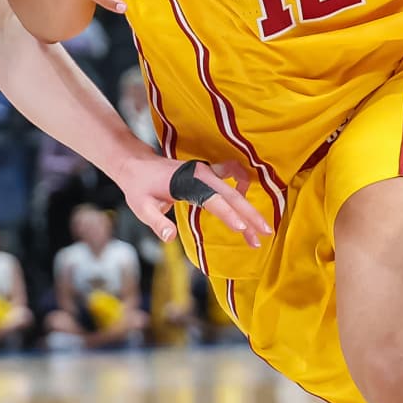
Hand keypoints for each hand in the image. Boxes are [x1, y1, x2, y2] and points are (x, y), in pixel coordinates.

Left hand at [112, 151, 269, 247]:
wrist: (137, 165)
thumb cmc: (139, 188)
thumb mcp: (142, 208)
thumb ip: (157, 223)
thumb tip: (169, 237)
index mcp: (187, 183)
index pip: (213, 200)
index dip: (229, 215)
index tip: (243, 229)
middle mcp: (202, 174)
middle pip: (232, 196)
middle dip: (250, 216)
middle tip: (265, 235)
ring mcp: (208, 172)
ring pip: (235, 192)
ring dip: (250, 209)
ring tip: (261, 230)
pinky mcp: (209, 174)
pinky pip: (233, 178)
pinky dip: (245, 187)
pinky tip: (248, 207)